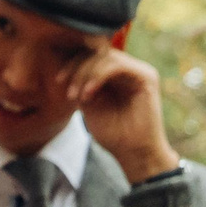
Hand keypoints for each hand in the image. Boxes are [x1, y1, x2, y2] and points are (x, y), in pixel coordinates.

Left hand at [67, 47, 179, 183]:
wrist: (134, 154)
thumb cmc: (113, 134)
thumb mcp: (89, 105)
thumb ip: (81, 84)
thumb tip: (66, 68)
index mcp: (116, 74)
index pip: (93, 56)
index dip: (73, 64)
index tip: (58, 81)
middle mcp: (129, 69)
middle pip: (98, 52)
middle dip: (77, 67)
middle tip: (65, 88)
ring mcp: (138, 71)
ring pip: (106, 56)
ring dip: (85, 73)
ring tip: (76, 95)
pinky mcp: (146, 77)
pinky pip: (117, 65)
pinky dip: (98, 76)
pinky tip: (88, 93)